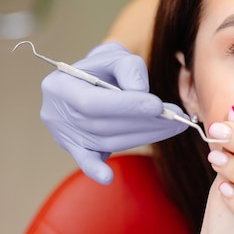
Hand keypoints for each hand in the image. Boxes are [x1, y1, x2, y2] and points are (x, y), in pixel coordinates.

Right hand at [40, 42, 187, 183]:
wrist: (92, 78)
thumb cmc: (105, 67)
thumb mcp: (116, 56)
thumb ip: (129, 68)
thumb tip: (141, 92)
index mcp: (60, 85)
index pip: (93, 102)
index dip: (126, 106)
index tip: (158, 106)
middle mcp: (56, 113)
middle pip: (103, 125)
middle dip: (145, 122)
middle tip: (177, 118)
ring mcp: (64, 134)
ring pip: (107, 141)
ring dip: (145, 136)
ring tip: (174, 126)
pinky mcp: (75, 148)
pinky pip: (86, 160)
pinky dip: (96, 168)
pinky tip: (107, 177)